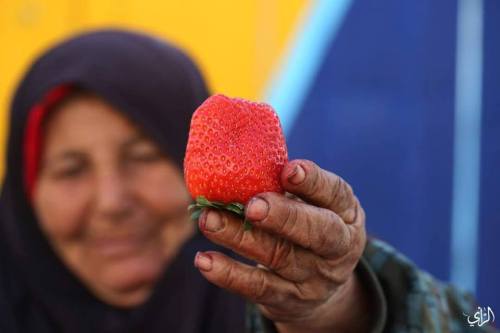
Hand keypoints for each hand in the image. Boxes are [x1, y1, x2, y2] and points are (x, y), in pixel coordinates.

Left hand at [194, 160, 371, 332]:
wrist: (323, 288)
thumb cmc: (310, 226)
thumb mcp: (315, 206)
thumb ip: (289, 187)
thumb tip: (238, 157)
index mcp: (346, 214)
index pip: (335, 195)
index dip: (314, 183)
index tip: (288, 170)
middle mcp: (337, 248)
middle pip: (316, 232)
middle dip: (283, 217)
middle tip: (252, 206)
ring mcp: (314, 278)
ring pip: (278, 257)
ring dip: (240, 238)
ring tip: (209, 220)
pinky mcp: (288, 300)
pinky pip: (258, 288)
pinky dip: (230, 274)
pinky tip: (205, 260)